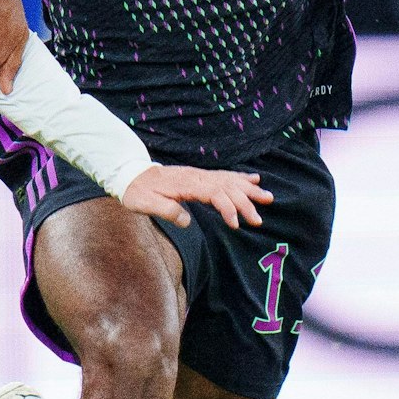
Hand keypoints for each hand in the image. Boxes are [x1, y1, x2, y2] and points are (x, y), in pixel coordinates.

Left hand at [121, 166, 273, 228]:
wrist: (130, 174)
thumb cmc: (136, 191)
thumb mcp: (144, 203)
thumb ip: (165, 210)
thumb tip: (186, 221)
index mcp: (186, 184)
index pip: (214, 194)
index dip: (228, 208)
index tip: (235, 225)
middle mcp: (196, 177)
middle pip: (227, 188)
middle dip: (245, 203)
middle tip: (258, 220)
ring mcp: (199, 175)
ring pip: (229, 180)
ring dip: (249, 190)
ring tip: (268, 197)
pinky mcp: (199, 176)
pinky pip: (224, 176)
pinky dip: (240, 178)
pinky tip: (253, 179)